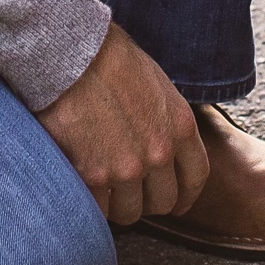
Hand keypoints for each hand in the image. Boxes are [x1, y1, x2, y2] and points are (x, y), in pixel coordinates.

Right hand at [38, 22, 209, 224]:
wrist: (69, 53)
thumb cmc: (109, 57)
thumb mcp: (156, 84)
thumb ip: (165, 121)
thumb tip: (160, 142)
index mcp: (180, 127)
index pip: (195, 178)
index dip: (185, 195)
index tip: (176, 201)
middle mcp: (158, 154)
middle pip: (162, 201)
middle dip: (148, 199)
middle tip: (130, 190)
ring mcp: (125, 169)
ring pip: (129, 212)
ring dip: (118, 204)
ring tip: (103, 188)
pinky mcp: (90, 177)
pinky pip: (98, 209)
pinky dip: (91, 203)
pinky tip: (83, 187)